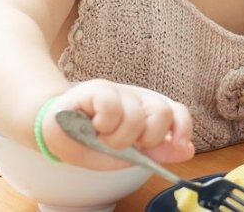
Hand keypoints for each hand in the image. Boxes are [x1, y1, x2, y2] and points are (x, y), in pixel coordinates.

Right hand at [42, 79, 194, 169]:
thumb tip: (187, 150)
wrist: (56, 132)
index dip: (182, 128)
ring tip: (102, 137)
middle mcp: (138, 100)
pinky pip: (112, 106)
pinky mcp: (99, 88)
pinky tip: (94, 125)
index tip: (178, 144)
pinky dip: (104, 123)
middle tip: (125, 144)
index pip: (177, 113)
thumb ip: (156, 153)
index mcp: (149, 114)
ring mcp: (119, 92)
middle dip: (145, 138)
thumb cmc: (92, 142)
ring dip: (117, 137)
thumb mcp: (126, 154)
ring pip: (136, 116)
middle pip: (162, 113)